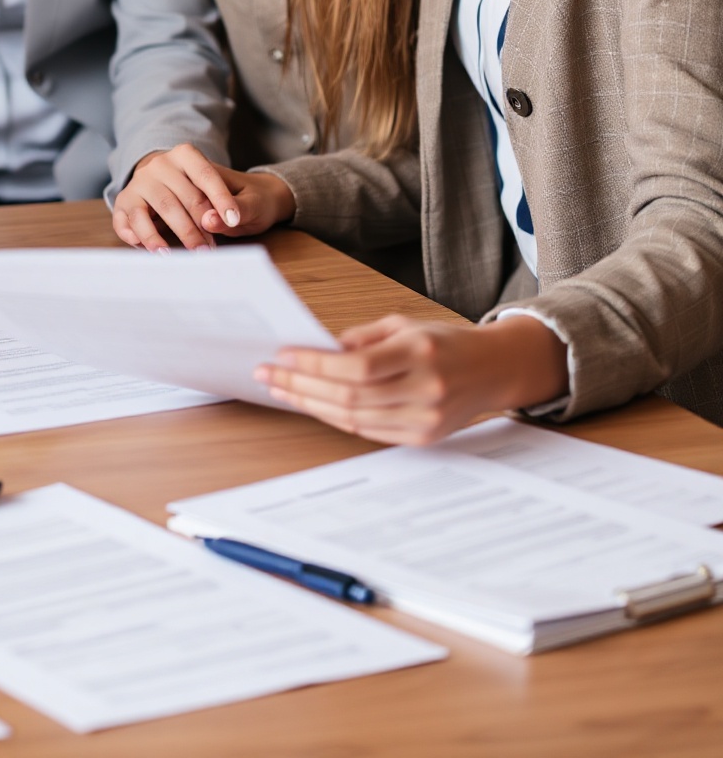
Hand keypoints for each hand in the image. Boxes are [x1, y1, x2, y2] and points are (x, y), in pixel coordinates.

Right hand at [112, 144, 293, 250]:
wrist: (169, 177)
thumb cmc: (206, 188)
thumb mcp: (231, 189)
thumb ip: (232, 204)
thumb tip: (211, 222)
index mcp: (185, 154)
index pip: (205, 175)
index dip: (221, 198)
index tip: (234, 220)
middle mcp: (159, 165)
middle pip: (181, 197)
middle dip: (198, 227)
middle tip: (211, 249)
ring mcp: (140, 182)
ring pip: (158, 209)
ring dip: (175, 235)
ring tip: (191, 254)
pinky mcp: (125, 201)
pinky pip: (127, 220)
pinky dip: (141, 236)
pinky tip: (156, 250)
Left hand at [256, 312, 569, 443]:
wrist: (494, 370)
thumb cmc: (443, 342)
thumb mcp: (403, 325)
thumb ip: (360, 339)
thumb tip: (316, 350)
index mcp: (419, 353)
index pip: (356, 367)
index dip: (314, 364)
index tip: (281, 356)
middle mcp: (424, 389)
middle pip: (349, 395)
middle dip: (301, 385)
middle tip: (267, 374)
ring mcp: (426, 419)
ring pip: (355, 418)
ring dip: (311, 404)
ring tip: (281, 390)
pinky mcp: (424, 437)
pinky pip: (369, 431)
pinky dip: (336, 418)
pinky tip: (313, 404)